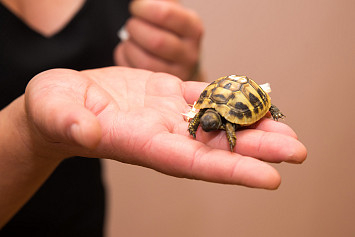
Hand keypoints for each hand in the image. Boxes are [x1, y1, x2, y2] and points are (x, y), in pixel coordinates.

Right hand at [25, 67, 305, 188]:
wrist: (61, 102)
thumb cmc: (54, 110)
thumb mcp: (54, 111)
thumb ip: (70, 121)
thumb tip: (87, 130)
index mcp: (138, 142)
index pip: (191, 161)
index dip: (230, 170)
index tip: (270, 178)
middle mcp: (161, 133)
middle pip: (214, 145)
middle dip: (255, 149)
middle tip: (296, 150)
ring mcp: (167, 114)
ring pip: (215, 121)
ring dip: (250, 124)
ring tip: (285, 128)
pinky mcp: (166, 95)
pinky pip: (203, 96)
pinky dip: (228, 96)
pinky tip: (250, 96)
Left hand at [114, 0, 203, 80]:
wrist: (182, 62)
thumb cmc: (172, 33)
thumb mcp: (173, 14)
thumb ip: (160, 3)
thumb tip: (143, 1)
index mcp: (193, 29)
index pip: (166, 15)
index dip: (144, 8)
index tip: (136, 7)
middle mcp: (190, 54)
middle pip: (156, 41)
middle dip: (136, 29)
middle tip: (131, 25)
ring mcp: (177, 73)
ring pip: (145, 61)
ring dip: (130, 46)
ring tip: (129, 39)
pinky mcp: (163, 86)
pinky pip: (137, 72)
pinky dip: (125, 59)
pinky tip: (128, 51)